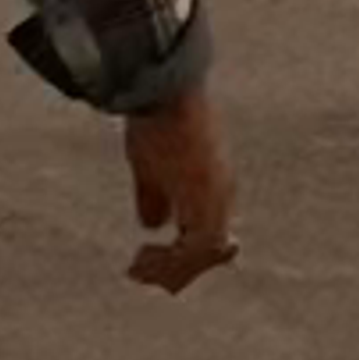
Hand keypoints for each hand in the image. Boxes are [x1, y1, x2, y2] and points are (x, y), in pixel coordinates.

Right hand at [122, 94, 240, 290]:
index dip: (185, 256)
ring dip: (168, 267)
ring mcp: (218, 195)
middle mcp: (223, 192)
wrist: (164, 88)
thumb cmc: (156, 118)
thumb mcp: (150, 163)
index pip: (211, 235)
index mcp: (214, 184)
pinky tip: (140, 256)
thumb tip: (153, 225)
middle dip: (175, 268)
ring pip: (203, 252)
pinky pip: (195, 246)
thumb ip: (154, 195)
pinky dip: (169, 259)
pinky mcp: (206, 196)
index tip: (149, 261)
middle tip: (137, 271)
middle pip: (210, 249)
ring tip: (135, 267)